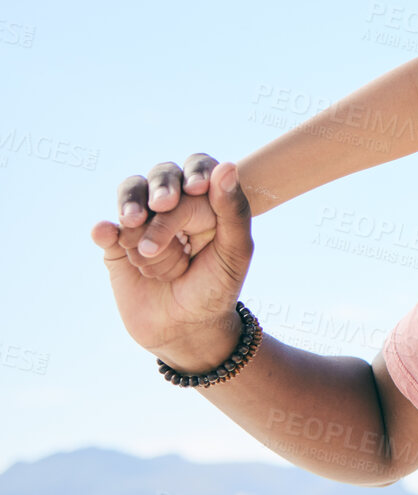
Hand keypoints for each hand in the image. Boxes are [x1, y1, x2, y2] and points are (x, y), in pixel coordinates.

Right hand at [93, 159, 253, 374]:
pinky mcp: (116, 248)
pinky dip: (104, 229)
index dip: (195, 175)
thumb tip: (227, 166)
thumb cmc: (217, 286)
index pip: (197, 175)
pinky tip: (106, 232)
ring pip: (131, 201)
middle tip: (163, 205)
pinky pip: (105, 231)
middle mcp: (172, 206)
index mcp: (206, 201)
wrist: (187, 328)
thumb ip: (234, 210)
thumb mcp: (235, 251)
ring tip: (141, 238)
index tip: (196, 188)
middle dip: (161, 191)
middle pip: (160, 178)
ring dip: (137, 217)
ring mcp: (141, 226)